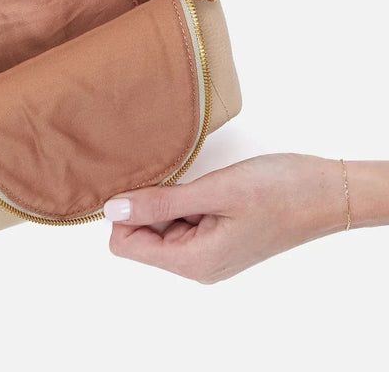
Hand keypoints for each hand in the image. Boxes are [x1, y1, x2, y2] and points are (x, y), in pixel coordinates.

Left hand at [104, 154, 349, 282]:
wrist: (328, 192)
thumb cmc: (279, 190)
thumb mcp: (214, 192)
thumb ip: (160, 203)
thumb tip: (112, 209)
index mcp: (193, 261)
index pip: (125, 246)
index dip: (123, 213)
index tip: (139, 181)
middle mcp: (197, 264)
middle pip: (140, 236)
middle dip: (146, 204)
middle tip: (173, 176)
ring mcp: (208, 252)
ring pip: (159, 226)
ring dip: (166, 201)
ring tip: (194, 180)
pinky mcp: (218, 238)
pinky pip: (181, 220)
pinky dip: (181, 200)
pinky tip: (199, 184)